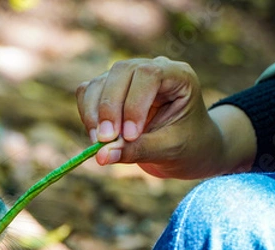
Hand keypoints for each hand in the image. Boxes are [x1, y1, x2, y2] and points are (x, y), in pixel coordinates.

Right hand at [75, 57, 254, 178]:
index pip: (149, 74)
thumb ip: (138, 151)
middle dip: (109, 107)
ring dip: (94, 113)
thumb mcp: (169, 150)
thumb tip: (100, 156)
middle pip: (120, 72)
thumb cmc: (187, 146)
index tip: (130, 135)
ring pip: (99, 82)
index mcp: (178, 76)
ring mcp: (128, 77)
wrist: (185, 149)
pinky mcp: (109, 90)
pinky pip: (87, 93)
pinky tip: (96, 138)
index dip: (134, 102)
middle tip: (106, 141)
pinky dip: (87, 114)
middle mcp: (152, 69)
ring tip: (99, 143)